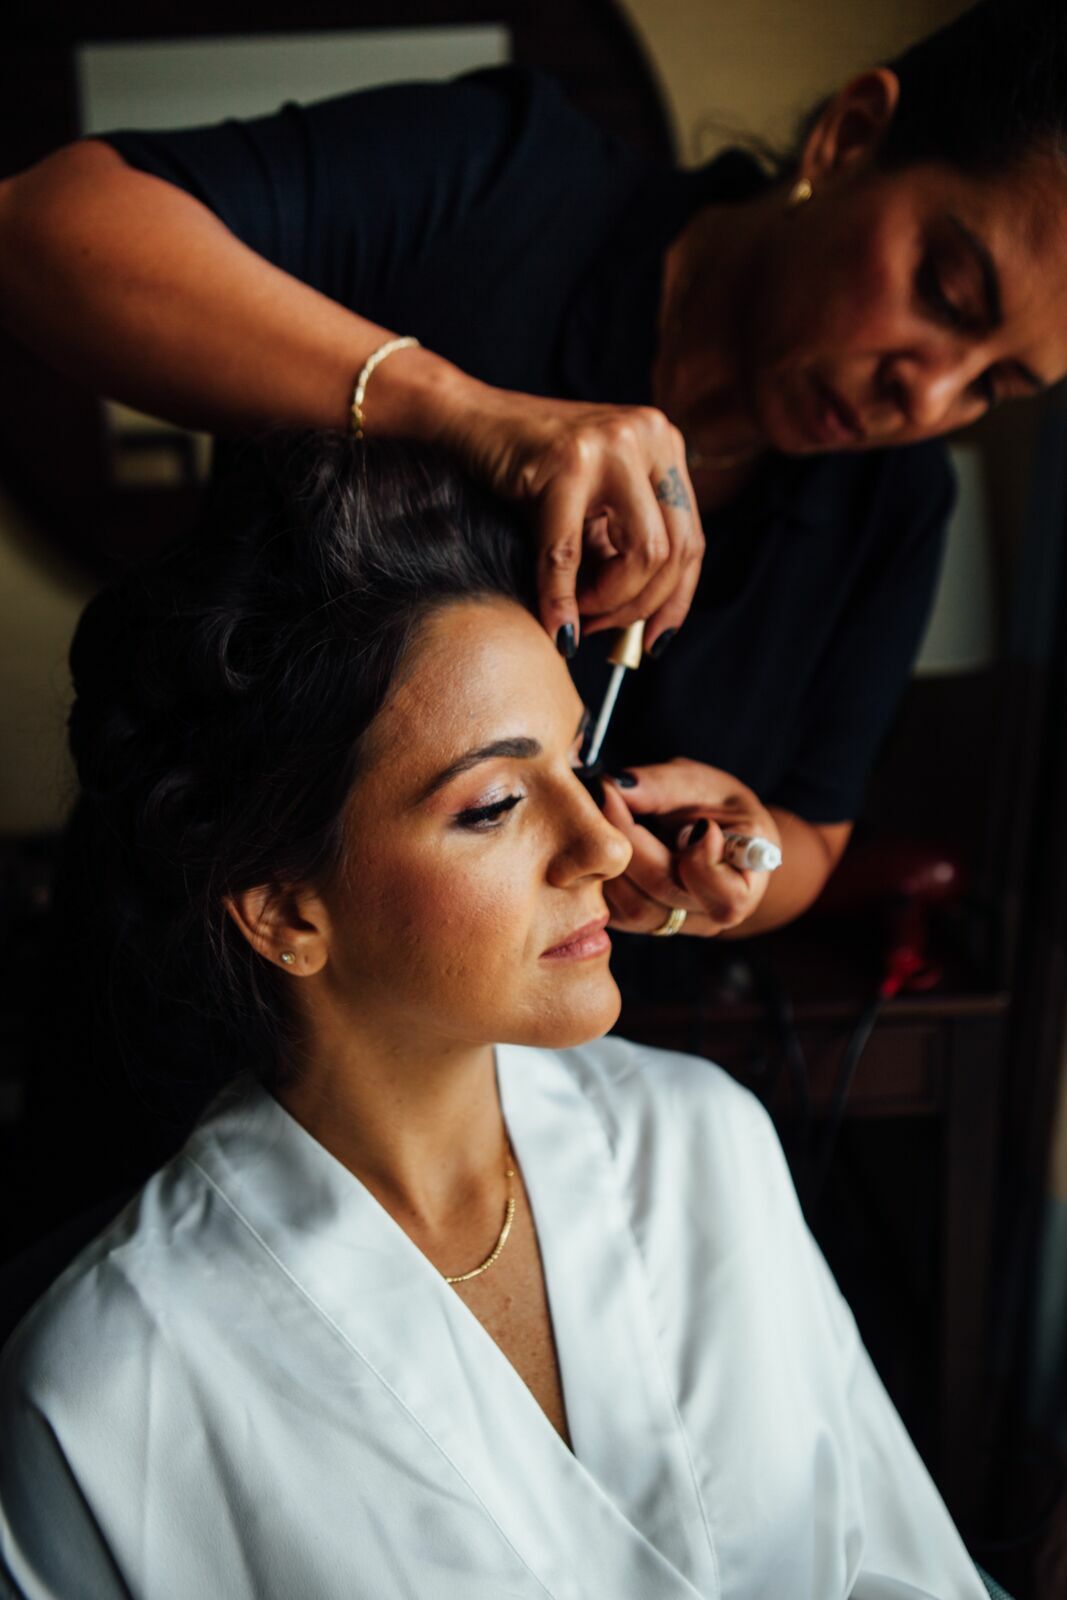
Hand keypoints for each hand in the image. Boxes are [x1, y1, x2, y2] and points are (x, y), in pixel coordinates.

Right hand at [441, 385, 704, 654]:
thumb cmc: (527, 471)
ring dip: (608, 603)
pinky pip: (570, 555)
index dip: (676, 601)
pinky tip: (554, 627)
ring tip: (575, 616)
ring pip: (643, 555)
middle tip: (599, 630)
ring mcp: (613, 444)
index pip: (691, 541)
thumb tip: (645, 632)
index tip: (655, 642)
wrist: (467, 421)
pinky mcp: (568, 462)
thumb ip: (619, 554)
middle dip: (636, 608)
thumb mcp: (591, 508)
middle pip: (674, 552)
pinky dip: (560, 600)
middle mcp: (651, 437)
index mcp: (664, 445)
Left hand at [599, 758, 780, 936]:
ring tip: (602, 814)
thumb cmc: (718, 807)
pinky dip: (600, 876)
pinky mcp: (643, 925)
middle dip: (631, 838)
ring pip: (633, 906)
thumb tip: (617, 788)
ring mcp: (676, 924)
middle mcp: (710, 916)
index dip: (702, 858)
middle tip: (610, 794)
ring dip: (610, 857)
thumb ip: (664, 786)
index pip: (727, 897)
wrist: (714, 831)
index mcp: (746, 886)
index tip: (692, 819)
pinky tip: (600, 842)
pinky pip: (615, 912)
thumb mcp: (704, 784)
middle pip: (664, 890)